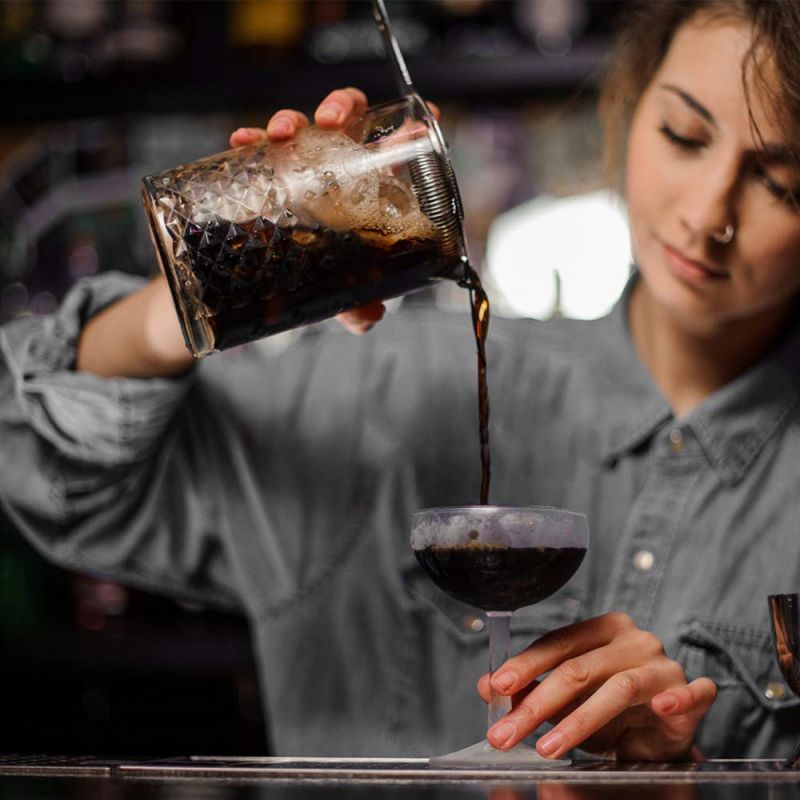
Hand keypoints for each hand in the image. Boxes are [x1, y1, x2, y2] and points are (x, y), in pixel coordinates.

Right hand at [229, 87, 384, 334]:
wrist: (279, 278)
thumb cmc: (325, 271)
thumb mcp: (346, 289)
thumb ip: (359, 304)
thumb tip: (368, 316)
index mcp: (369, 184)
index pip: (393, 145)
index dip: (408, 129)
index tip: (419, 123)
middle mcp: (337, 165)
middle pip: (347, 117)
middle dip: (341, 107)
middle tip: (331, 123)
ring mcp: (302, 163)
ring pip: (303, 123)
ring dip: (293, 119)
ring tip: (282, 134)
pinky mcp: (268, 170)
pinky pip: (260, 146)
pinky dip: (252, 139)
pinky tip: (243, 142)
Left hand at [477, 612, 716, 760]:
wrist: (660, 734)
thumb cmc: (610, 708)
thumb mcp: (565, 700)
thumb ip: (530, 689)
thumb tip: (488, 686)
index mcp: (602, 629)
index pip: (557, 643)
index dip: (525, 665)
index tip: (497, 687)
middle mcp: (633, 640)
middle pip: (579, 668)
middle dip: (537, 704)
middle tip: (508, 733)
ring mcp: (663, 665)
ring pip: (618, 688)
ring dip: (579, 721)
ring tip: (548, 748)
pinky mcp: (692, 693)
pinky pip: (692, 694)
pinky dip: (677, 700)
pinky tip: (658, 710)